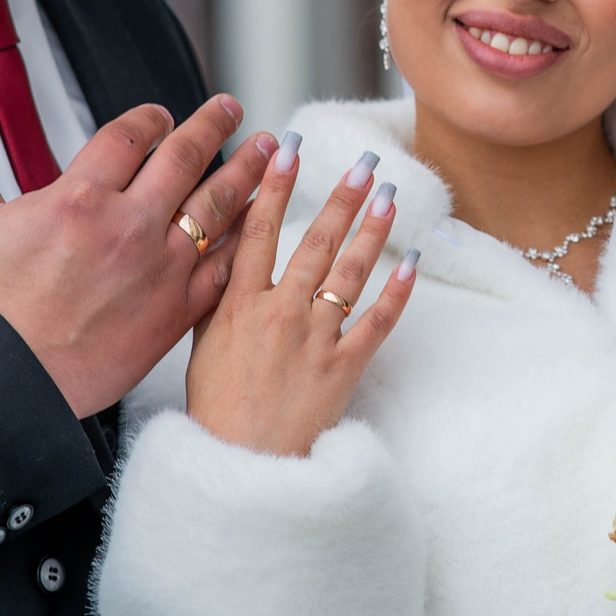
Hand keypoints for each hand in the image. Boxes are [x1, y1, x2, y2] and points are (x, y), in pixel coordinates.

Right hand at [0, 80, 276, 417]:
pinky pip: (223, 265)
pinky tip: (258, 223)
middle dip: (213, 127)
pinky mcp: (175, 311)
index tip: (160, 116)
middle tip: (231, 110)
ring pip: (217, 205)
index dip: (151, 118)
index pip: (131, 135)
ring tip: (266, 150)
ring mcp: (159, 269)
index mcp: (79, 198)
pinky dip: (245, 238)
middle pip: (186, 158)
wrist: (2, 382)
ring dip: (246, 171)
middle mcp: (128, 227)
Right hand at [183, 133, 417, 456]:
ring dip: (373, 231)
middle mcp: (280, 315)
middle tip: (363, 163)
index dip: (274, 187)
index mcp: (239, 307)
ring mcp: (315, 341)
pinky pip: (377, 322)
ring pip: (349, 273)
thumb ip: (217, 295)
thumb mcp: (202, 344)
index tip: (287, 149)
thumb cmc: (218, 410)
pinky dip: (397, 292)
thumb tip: (225, 249)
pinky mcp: (344, 368)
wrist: (241, 466)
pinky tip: (413, 263)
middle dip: (340, 198)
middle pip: (314, 243)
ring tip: (390, 196)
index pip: (258, 232)